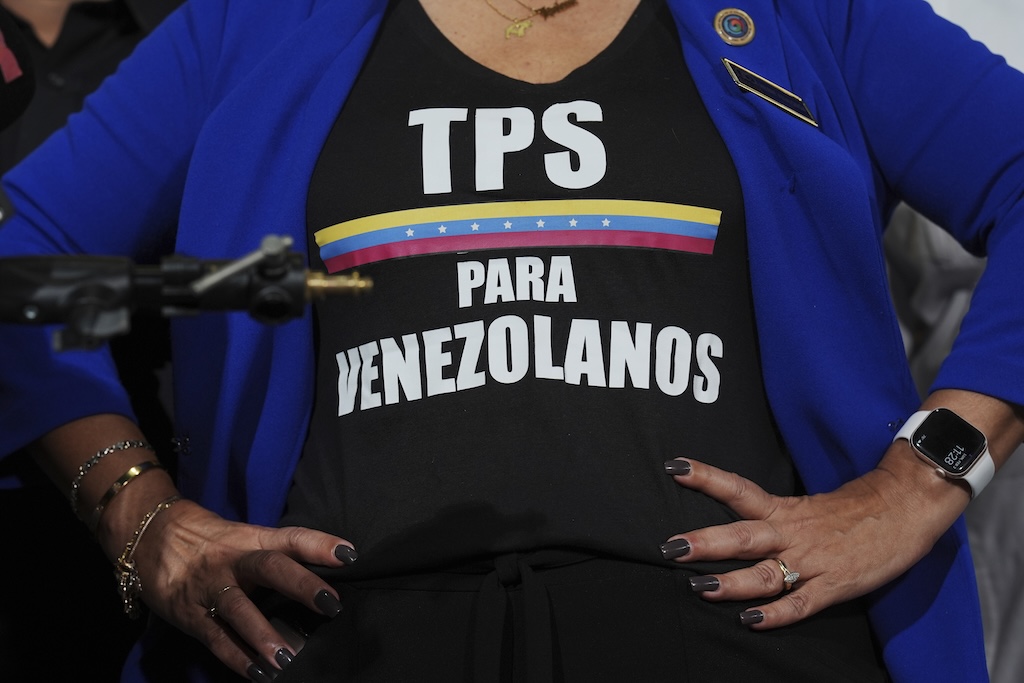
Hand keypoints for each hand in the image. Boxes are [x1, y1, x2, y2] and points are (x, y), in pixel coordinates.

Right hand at [129, 499, 357, 680]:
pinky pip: (215, 637)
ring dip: (263, 634)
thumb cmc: (213, 542)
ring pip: (238, 608)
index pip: (291, 537)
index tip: (349, 554)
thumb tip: (329, 571)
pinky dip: (236, 657)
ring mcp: (210, 586)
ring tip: (288, 657)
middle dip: (300, 584)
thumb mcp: (245, 539)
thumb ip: (279, 554)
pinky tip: (258, 673)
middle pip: (269, 567)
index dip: (320, 544)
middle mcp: (234, 561)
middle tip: (330, 604)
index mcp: (253, 540)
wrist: (151, 536)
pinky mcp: (190, 613)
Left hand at [660, 446, 968, 627]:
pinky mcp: (834, 585)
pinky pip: (800, 603)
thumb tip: (737, 521)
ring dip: (731, 582)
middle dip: (705, 541)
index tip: (675, 467)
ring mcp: (812, 561)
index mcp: (785, 509)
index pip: (738, 489)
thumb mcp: (808, 504)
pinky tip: (751, 621)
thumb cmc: (855, 508)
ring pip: (765, 572)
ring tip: (700, 587)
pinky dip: (776, 614)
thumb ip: (774, 516)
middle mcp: (792, 533)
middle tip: (671, 546)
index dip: (706, 478)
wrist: (906, 507)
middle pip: (742, 535)